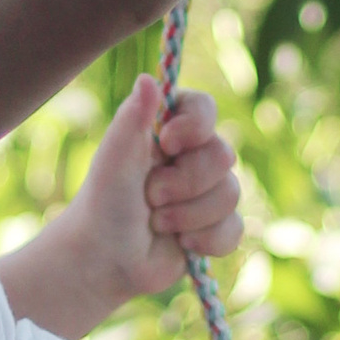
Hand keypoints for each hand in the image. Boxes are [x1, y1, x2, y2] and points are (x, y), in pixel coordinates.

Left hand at [67, 76, 240, 304]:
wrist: (105, 260)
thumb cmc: (104, 203)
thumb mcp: (115, 158)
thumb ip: (132, 117)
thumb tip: (148, 79)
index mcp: (168, 131)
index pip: (204, 108)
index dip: (195, 127)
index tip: (167, 144)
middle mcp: (192, 156)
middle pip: (224, 155)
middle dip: (183, 184)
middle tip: (149, 197)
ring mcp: (206, 191)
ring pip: (231, 195)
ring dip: (187, 216)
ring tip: (157, 223)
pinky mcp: (216, 226)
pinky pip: (234, 228)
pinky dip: (205, 241)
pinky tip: (181, 245)